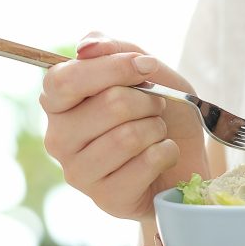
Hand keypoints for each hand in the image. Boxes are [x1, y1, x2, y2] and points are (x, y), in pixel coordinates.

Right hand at [39, 32, 208, 219]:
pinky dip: (167, 152)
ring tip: (156, 132)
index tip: (147, 67)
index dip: (112, 68)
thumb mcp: (146, 69)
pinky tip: (162, 156)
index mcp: (59, 102)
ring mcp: (78, 173)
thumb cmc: (158, 109)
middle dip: (148, 101)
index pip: (64, 79)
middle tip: (154, 107)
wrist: (186, 155)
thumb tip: (85, 46)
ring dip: (157, 128)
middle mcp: (58, 138)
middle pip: (109, 104)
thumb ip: (115, 48)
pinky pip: (146, 163)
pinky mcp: (106, 199)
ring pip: (128, 136)